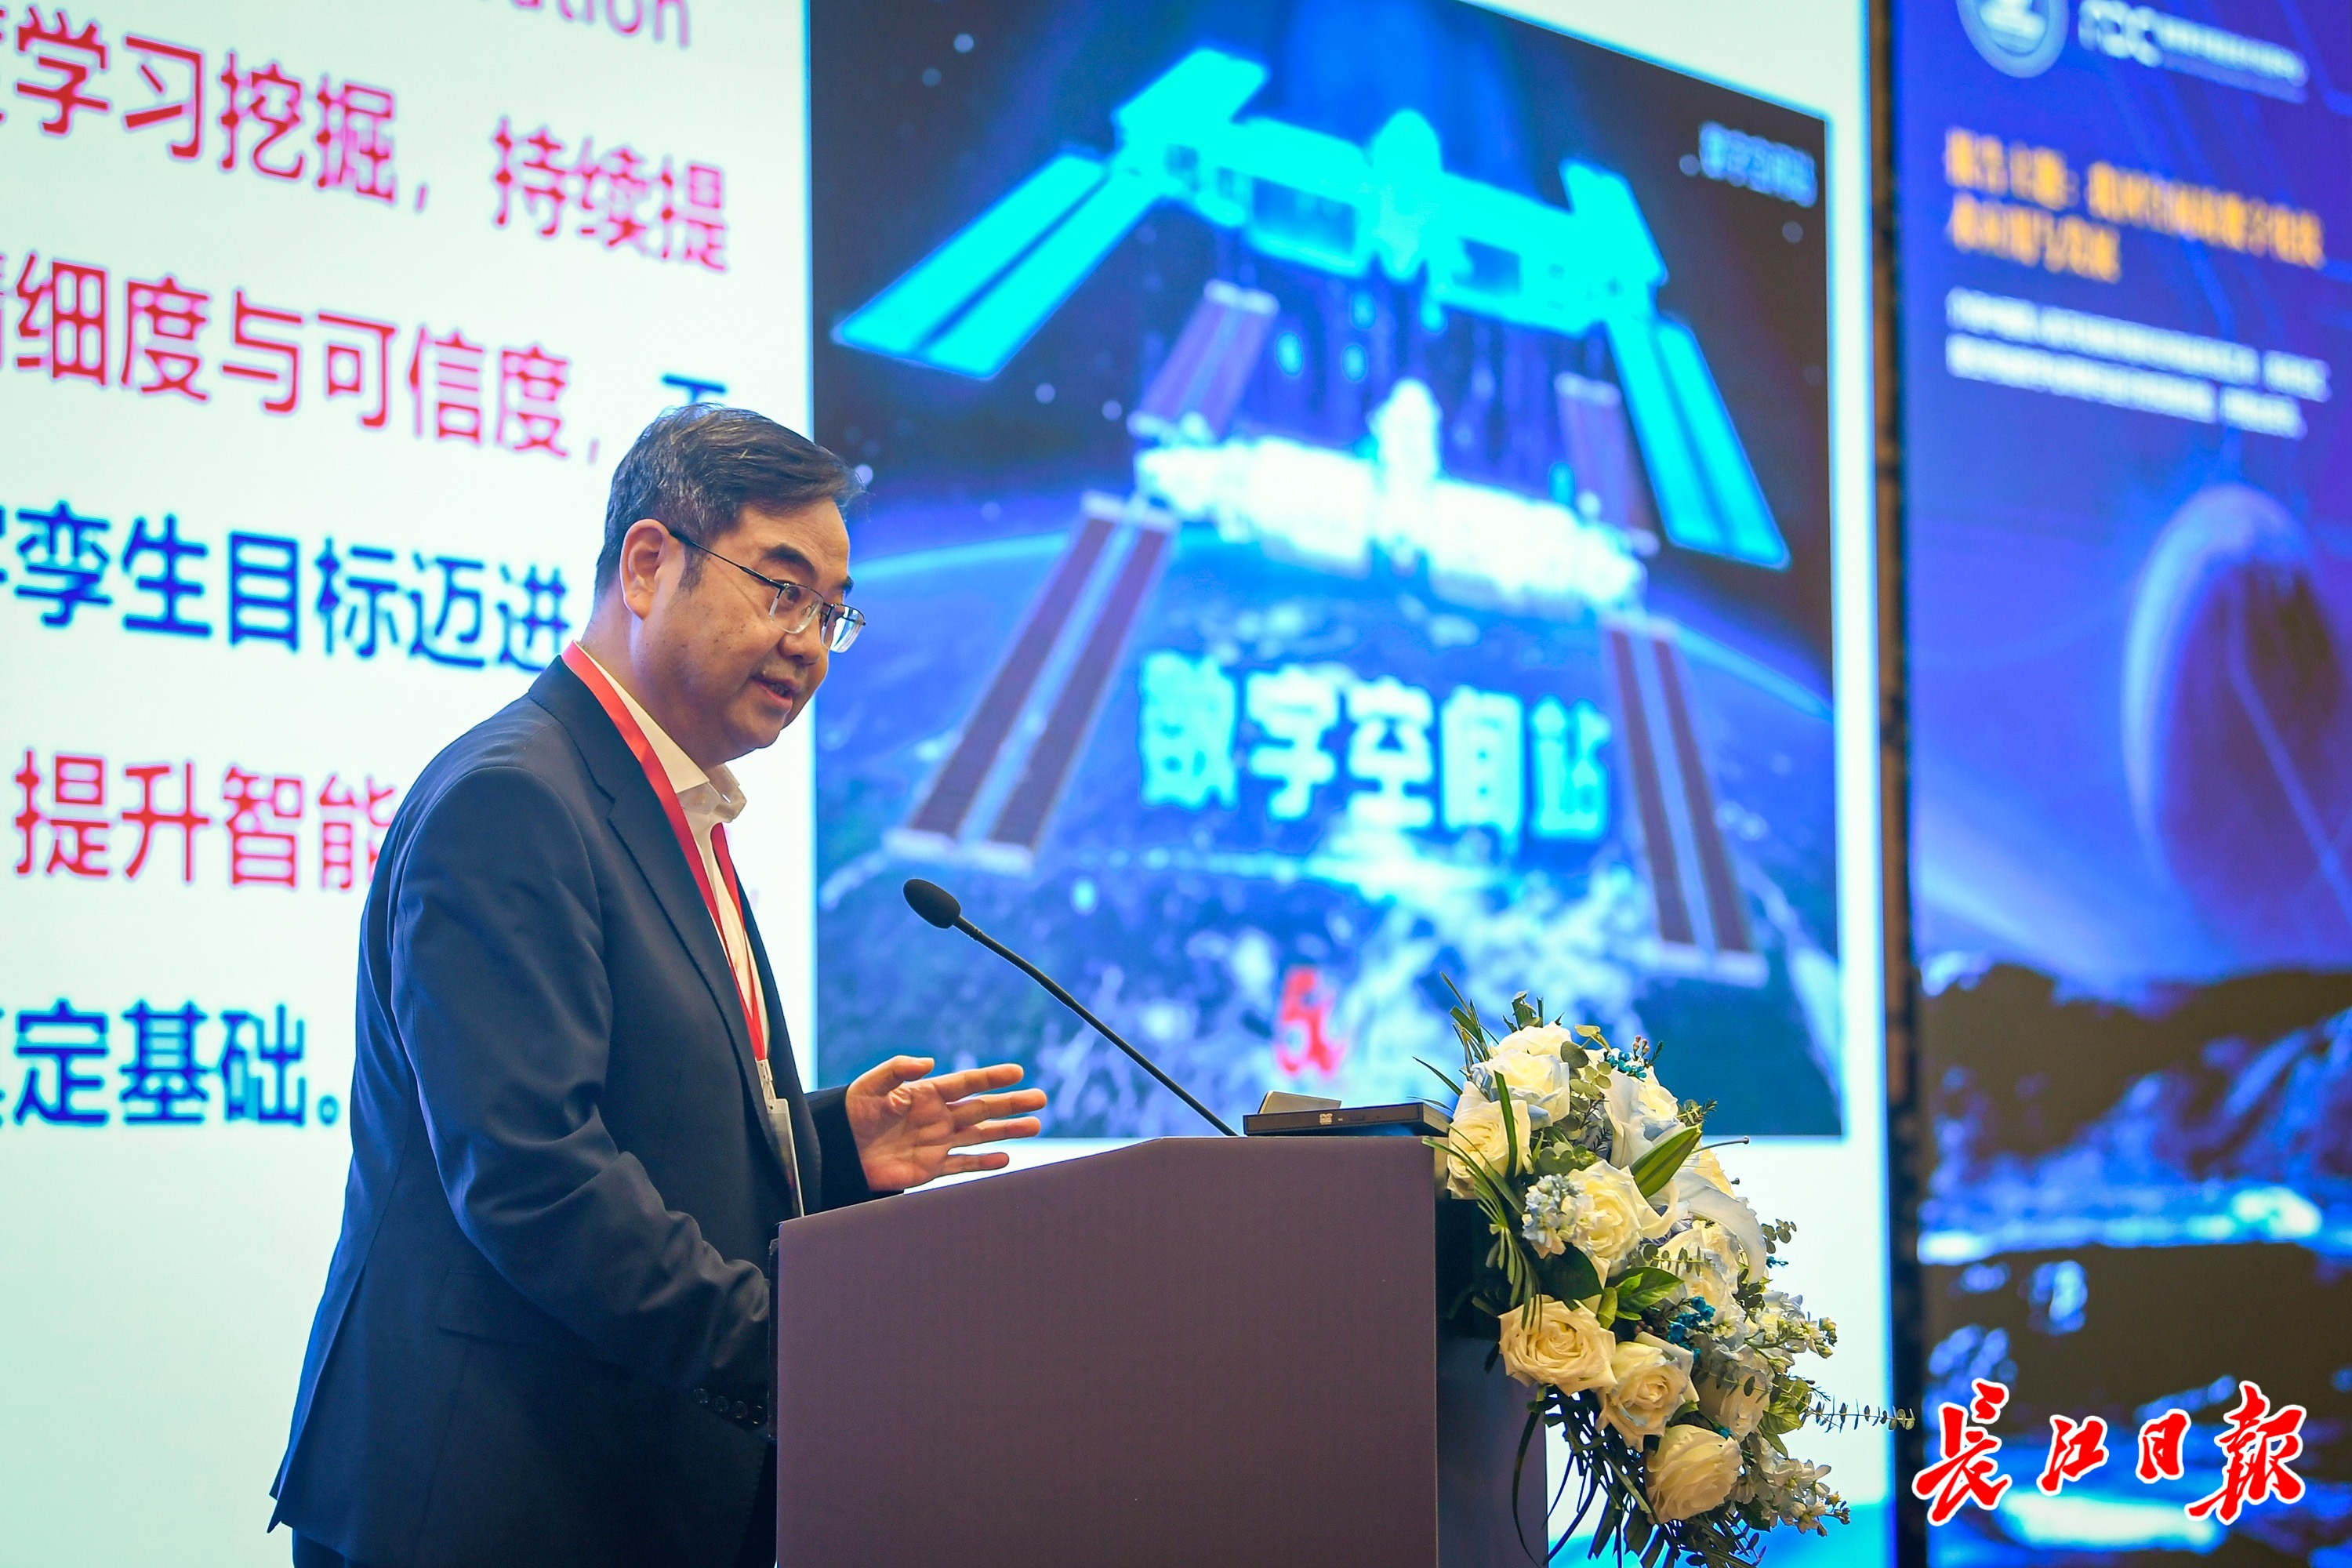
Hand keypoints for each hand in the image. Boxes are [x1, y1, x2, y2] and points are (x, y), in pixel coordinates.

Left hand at [844, 1056, 1046, 1190]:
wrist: (838, 1150)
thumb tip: (929, 1062)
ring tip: (1035, 1125)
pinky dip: (983, 1163)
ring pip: (980, 1135)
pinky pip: (963, 1165)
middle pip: (982, 1108)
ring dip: (1007, 1130)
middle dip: (1011, 1103)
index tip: (1017, 1072)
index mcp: (927, 1093)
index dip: (991, 1077)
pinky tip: (1005, 1158)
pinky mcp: (930, 1168)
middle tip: (1040, 1098)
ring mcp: (937, 1142)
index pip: (966, 1083)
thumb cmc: (850, 1114)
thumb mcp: (869, 1086)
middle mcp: (938, 1116)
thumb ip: (897, 1070)